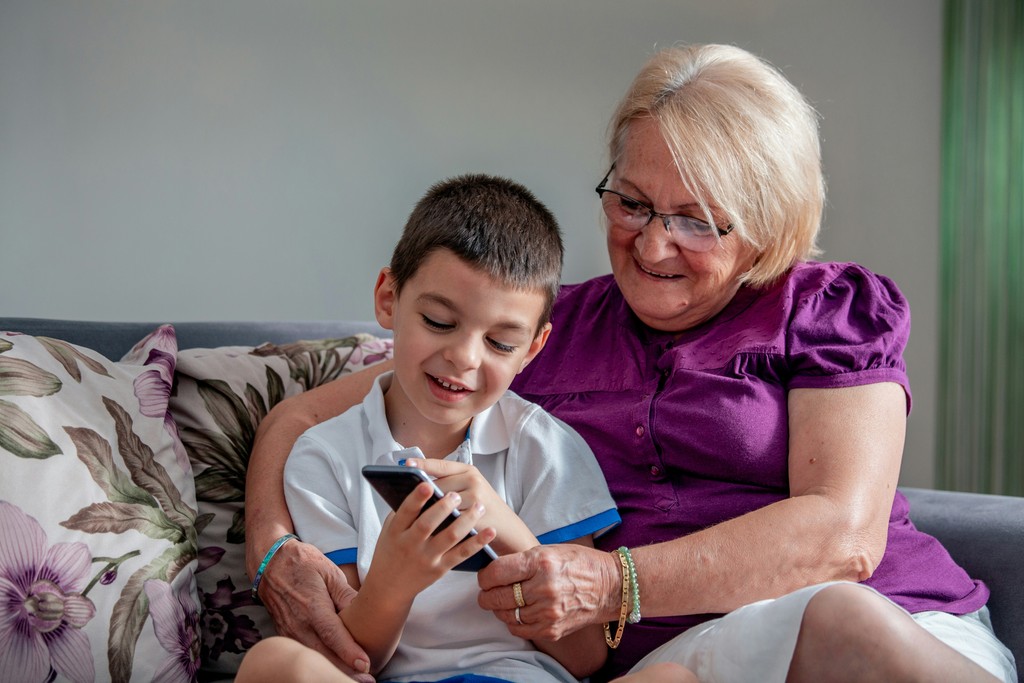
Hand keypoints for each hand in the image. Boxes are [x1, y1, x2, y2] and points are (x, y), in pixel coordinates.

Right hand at [256, 539, 374, 681]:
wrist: (269, 563)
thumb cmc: (303, 564)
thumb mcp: (330, 572)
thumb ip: (347, 594)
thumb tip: (366, 610)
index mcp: (312, 606)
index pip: (332, 635)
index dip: (349, 652)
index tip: (366, 664)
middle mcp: (298, 624)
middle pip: (322, 655)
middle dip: (344, 670)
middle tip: (367, 680)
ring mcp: (289, 632)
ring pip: (312, 658)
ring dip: (332, 670)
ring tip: (355, 678)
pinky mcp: (285, 636)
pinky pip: (303, 653)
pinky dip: (318, 663)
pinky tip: (334, 667)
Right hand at [366, 481, 495, 596]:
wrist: (389, 586)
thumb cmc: (392, 549)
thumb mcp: (390, 529)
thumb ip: (405, 509)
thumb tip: (424, 482)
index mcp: (396, 530)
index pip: (406, 511)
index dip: (416, 498)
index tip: (427, 484)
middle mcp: (410, 544)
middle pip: (428, 524)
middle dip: (443, 508)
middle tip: (456, 495)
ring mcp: (426, 557)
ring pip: (450, 537)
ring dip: (466, 520)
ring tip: (479, 506)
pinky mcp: (440, 569)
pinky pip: (462, 554)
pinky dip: (477, 543)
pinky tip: (489, 531)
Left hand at [409, 459, 532, 553]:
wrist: (506, 527)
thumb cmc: (481, 506)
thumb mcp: (469, 487)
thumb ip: (448, 483)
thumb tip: (416, 485)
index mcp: (468, 470)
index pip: (441, 465)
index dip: (422, 464)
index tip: (405, 464)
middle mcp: (473, 480)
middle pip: (439, 485)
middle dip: (422, 493)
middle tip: (402, 495)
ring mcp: (476, 498)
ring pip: (444, 503)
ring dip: (428, 510)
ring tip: (410, 514)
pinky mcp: (477, 518)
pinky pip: (452, 520)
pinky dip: (439, 525)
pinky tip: (426, 530)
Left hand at [477, 543, 619, 640]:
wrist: (610, 586)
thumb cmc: (579, 563)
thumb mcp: (549, 550)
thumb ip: (522, 561)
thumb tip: (494, 570)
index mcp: (541, 563)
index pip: (496, 572)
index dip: (485, 576)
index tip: (485, 577)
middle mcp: (544, 588)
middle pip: (497, 596)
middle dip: (486, 594)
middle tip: (487, 591)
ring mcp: (548, 612)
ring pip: (506, 615)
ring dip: (499, 609)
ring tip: (504, 601)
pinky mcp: (552, 629)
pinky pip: (519, 630)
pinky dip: (513, 622)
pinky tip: (517, 613)